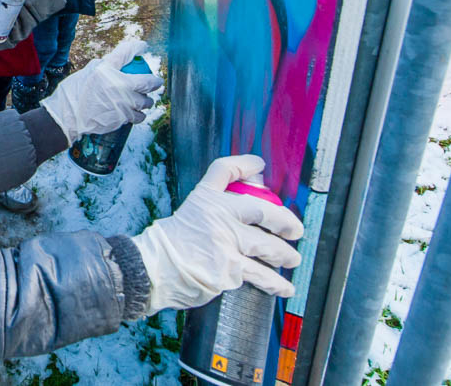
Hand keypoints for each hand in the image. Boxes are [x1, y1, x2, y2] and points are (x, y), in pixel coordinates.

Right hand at [40, 40, 162, 141]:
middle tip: (156, 82)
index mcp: (106, 69)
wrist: (68, 118)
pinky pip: (138, 116)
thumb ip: (104, 67)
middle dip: (155, 81)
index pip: (127, 52)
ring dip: (147, 100)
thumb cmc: (74, 94)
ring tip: (145, 100)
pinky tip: (137, 113)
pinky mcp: (123, 117)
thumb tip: (117, 64)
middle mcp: (118, 84)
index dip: (138, 46)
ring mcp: (122, 102)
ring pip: (145, 101)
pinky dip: (139, 114)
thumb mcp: (87, 73)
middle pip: (147, 81)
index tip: (143, 46)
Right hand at [132, 155, 303, 314]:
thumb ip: (214, 200)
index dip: (243, 164)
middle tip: (294, 229)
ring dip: (284, 254)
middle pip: (261, 210)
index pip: (224, 171)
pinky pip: (261, 275)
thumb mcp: (191, 212)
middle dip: (284, 220)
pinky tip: (284, 287)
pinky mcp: (229, 269)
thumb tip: (243, 191)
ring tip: (291, 258)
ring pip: (267, 245)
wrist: (156, 269)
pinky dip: (276, 283)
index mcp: (205, 200)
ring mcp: (225, 242)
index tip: (258, 164)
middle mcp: (217, 216)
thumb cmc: (172, 243)